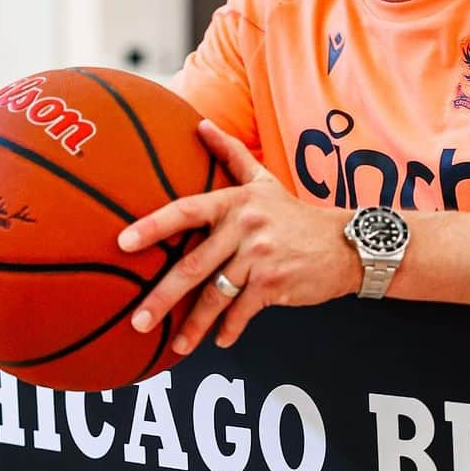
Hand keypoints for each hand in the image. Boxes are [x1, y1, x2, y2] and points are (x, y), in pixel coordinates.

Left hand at [118, 120, 357, 352]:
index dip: (154, 226)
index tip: (124, 242)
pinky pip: (242, 312)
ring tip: (177, 346)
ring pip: (216, 296)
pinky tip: (219, 341)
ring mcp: (259, 257)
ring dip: (194, 325)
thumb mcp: (264, 182)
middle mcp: (245, 227)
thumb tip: (202, 124)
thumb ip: (231, 154)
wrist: (345, 243)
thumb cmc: (295, 215)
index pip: (187, 211)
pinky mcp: (274, 284)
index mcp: (236, 202)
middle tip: (138, 320)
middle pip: (194, 265)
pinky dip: (229, 329)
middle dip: (162, 297)